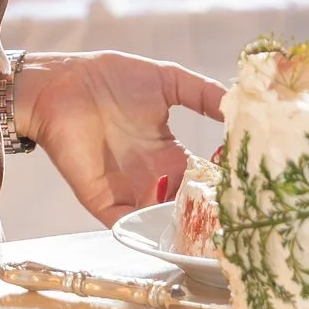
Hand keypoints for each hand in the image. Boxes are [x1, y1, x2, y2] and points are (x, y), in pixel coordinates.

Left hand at [13, 51, 223, 227]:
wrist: (64, 82)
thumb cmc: (114, 77)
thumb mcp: (169, 80)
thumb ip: (203, 94)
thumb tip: (238, 106)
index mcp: (168, 151)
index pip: (201, 176)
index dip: (219, 183)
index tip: (245, 188)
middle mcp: (151, 175)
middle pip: (184, 205)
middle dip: (203, 214)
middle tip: (230, 219)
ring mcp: (127, 190)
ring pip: (159, 219)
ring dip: (178, 226)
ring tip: (203, 230)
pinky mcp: (102, 200)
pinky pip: (126, 224)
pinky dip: (144, 231)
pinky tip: (164, 229)